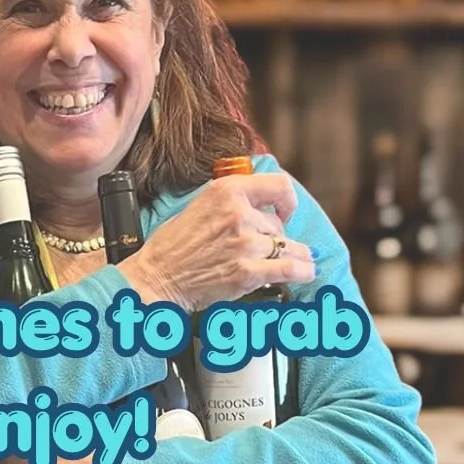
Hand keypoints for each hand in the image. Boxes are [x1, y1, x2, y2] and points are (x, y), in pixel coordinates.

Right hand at [121, 173, 315, 312]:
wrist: (157, 278)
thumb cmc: (172, 246)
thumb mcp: (198, 206)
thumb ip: (230, 201)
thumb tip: (261, 204)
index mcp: (226, 191)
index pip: (279, 186)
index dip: (287, 201)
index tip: (283, 212)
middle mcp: (239, 214)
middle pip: (279, 225)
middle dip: (275, 237)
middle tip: (260, 249)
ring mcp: (245, 243)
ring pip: (290, 247)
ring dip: (293, 255)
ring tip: (295, 261)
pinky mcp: (248, 272)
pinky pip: (291, 269)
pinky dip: (303, 271)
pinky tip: (305, 272)